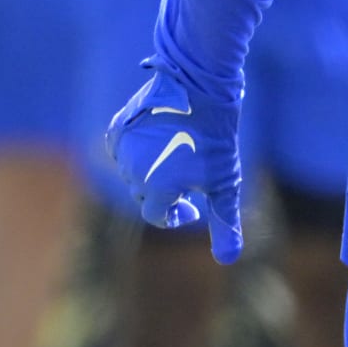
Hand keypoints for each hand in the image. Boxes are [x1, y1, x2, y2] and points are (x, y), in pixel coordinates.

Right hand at [105, 66, 243, 262]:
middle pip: (145, 196)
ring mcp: (122, 148)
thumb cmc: (215, 137)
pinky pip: (123, 151)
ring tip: (177, 160)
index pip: (157, 216)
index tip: (194, 209)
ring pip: (133, 173)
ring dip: (151, 174)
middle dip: (165, 195)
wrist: (199, 86)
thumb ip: (224, 222)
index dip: (176, 216)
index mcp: (155, 189)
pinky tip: (158, 145)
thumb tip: (228, 260)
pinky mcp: (119, 127)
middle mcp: (132, 171)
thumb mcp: (225, 183)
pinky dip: (137, 155)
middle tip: (190, 182)